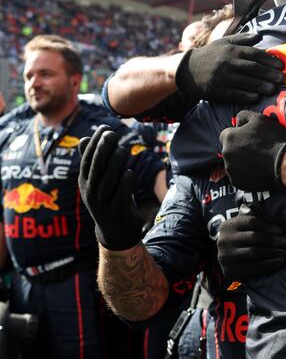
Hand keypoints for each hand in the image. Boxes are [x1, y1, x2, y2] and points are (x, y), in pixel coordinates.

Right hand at [78, 125, 142, 250]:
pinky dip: (126, 180)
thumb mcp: (97, 181)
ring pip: (109, 179)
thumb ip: (92, 161)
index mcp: (85, 182)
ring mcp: (103, 202)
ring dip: (116, 162)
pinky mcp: (117, 210)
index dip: (95, 143)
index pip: (87, 160)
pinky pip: (122, 192)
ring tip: (123, 150)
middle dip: (103, 149)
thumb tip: (83, 138)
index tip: (104, 127)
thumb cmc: (108, 199)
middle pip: (96, 168)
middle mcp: (91, 192)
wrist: (116, 231)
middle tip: (112, 133)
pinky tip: (129, 173)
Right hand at [175, 33, 284, 103]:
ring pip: (246, 82)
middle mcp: (228, 63)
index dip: (269, 60)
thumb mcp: (224, 43)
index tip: (280, 66)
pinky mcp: (217, 91)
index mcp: (232, 50)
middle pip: (253, 68)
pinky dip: (247, 96)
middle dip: (269, 74)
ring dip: (262, 86)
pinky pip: (235, 94)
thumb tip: (260, 36)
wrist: (187, 70)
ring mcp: (223, 77)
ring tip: (273, 89)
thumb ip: (243, 39)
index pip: (254, 54)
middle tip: (282, 79)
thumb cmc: (210, 55)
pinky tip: (257, 97)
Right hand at [216, 204, 285, 282]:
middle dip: (273, 240)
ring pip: (255, 252)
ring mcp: (227, 257)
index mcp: (228, 226)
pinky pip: (254, 267)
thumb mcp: (240, 226)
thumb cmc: (239, 240)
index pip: (251, 222)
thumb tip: (257, 202)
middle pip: (254, 237)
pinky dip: (269, 264)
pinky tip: (279, 261)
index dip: (269, 226)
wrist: (225, 262)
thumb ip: (248, 215)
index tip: (281, 231)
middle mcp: (225, 240)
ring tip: (284, 252)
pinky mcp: (232, 271)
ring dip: (273, 252)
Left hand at [220, 110, 285, 191]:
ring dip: (241, 161)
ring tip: (257, 160)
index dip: (238, 135)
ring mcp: (231, 170)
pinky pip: (238, 176)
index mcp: (229, 138)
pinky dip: (245, 173)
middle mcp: (226, 154)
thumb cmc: (273, 139)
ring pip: (233, 163)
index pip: (227, 135)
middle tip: (255, 149)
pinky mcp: (237, 182)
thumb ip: (243, 116)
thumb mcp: (259, 118)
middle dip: (238, 149)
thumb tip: (237, 122)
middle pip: (229, 150)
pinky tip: (257, 170)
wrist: (285, 163)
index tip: (250, 138)